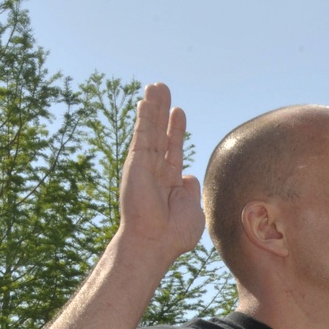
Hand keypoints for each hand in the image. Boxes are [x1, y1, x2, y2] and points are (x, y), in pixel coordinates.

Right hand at [119, 83, 204, 262]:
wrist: (154, 242)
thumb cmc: (174, 234)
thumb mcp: (192, 210)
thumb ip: (191, 191)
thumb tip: (188, 176)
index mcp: (170, 183)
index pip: (173, 149)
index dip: (176, 130)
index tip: (179, 112)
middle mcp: (156, 171)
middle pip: (161, 134)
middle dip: (162, 111)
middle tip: (163, 88)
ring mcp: (145, 166)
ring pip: (151, 130)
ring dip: (153, 107)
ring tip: (156, 85)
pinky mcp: (136, 163)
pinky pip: (142, 136)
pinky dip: (144, 118)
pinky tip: (146, 101)